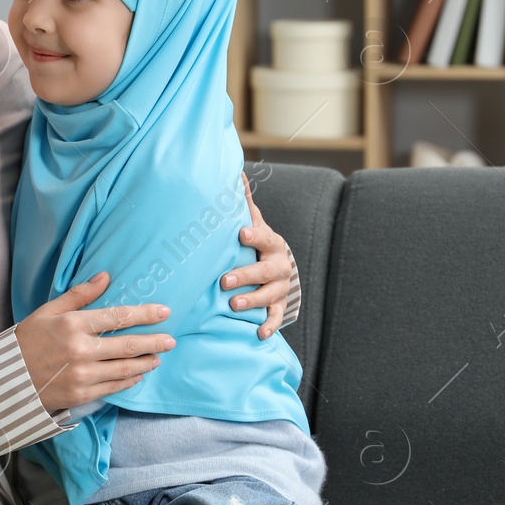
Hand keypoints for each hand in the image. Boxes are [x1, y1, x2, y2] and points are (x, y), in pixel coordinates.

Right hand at [14, 271, 174, 410]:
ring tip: (158, 356)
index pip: (118, 317)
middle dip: (155, 341)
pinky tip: (139, 374)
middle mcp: (80, 350)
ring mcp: (82, 375)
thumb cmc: (28, 341)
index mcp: (73, 325)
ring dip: (146, 362)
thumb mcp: (48, 311)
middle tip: (171, 340)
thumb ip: (79, 295)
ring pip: (126, 368)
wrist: (7, 380)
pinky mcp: (82, 394)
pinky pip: (114, 387)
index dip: (145, 314)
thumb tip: (105, 276)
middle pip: (128, 345)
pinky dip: (130, 380)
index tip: (164, 312)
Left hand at [221, 171, 291, 338]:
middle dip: (245, 275)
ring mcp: (280, 287)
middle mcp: (279, 266)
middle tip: (224, 281)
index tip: (241, 233)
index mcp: (271, 243)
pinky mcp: (279, 305)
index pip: (263, 237)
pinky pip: (276, 316)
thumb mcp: (254, 223)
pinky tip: (259, 333)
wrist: (280, 267)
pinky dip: (269, 325)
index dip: (254, 236)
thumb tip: (237, 172)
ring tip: (234, 305)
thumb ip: (244, 203)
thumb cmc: (258, 243)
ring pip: (270, 295)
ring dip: (253, 300)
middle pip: (264, 271)